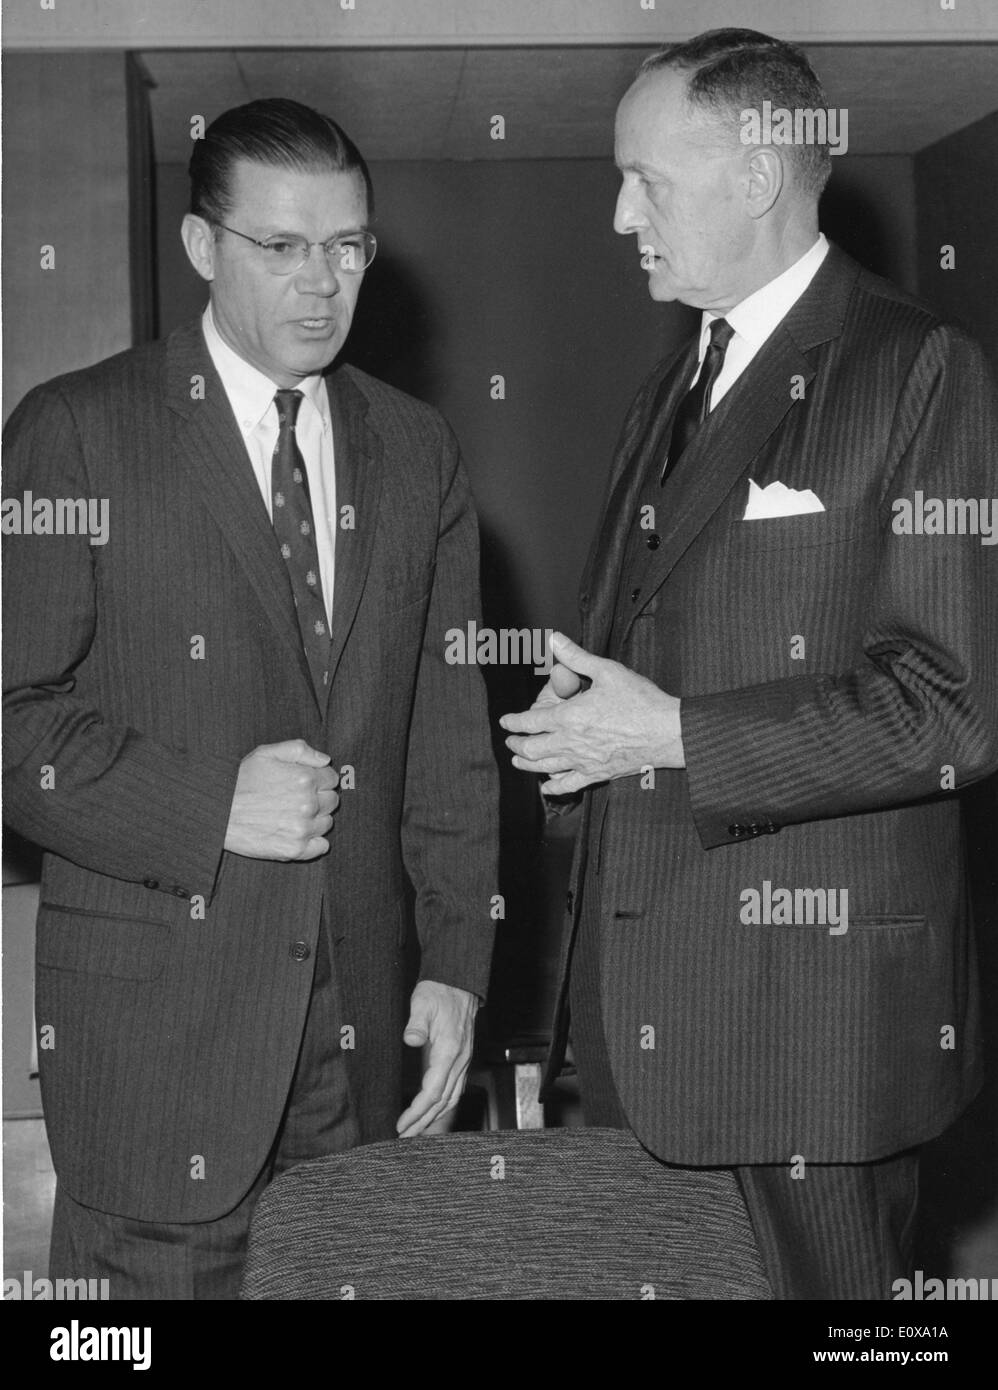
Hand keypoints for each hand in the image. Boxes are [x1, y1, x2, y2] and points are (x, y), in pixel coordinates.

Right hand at [224, 739, 339, 859]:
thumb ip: (299, 750)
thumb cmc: (240, 781)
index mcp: (305, 778)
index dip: (319, 779)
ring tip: (291, 815)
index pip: (332, 778)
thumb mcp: (266, 753)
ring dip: (315, 819)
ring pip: (326, 823)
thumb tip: (325, 760)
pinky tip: (297, 833)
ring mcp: (302, 828)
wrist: (217, 814)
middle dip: (319, 798)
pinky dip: (314, 842)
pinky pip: (321, 847)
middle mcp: (308, 803)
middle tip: (296, 799)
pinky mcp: (295, 849)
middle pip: (332, 800)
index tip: (304, 783)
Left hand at [396, 980, 478, 1137]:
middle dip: (423, 1122)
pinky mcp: (462, 1059)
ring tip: (415, 1131)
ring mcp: (463, 1061)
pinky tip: (433, 1112)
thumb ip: (417, 1023)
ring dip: (434, 1118)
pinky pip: (455, 1089)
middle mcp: (460, 1060)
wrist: (458, 983)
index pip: (434, 1090)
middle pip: (443, 1101)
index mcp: (450, 1050)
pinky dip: (443, 1106)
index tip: (402, 1124)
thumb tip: (411, 1039)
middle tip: (403, 1137)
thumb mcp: (423, 1003)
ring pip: (452, 1098)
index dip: (417, 1110)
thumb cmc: (438, 992)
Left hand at [500, 631, 683, 794]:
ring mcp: (583, 762)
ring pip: (544, 768)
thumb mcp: (607, 671)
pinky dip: (553, 788)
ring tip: (518, 761)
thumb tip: (554, 639)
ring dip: (526, 765)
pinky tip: (546, 787)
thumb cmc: (640, 700)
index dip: (513, 721)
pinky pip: (568, 786)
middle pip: (532, 748)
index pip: (530, 721)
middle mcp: (571, 742)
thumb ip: (576, 656)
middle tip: (509, 741)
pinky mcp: (597, 774)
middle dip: (516, 744)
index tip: (506, 721)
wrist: (667, 732)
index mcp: (570, 716)